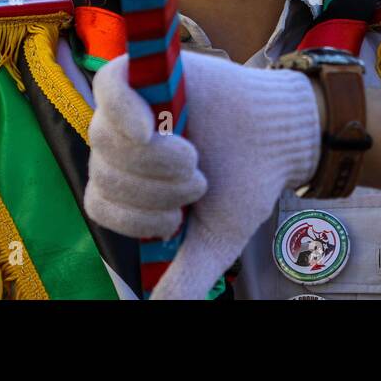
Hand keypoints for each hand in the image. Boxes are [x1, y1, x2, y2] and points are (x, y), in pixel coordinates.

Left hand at [84, 51, 321, 298]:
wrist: (281, 137)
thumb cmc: (244, 182)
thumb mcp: (214, 239)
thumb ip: (186, 274)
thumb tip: (156, 310)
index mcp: (128, 182)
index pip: (99, 202)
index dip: (134, 217)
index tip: (176, 218)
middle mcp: (121, 144)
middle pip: (105, 170)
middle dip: (154, 189)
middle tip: (198, 182)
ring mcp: (130, 105)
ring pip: (110, 139)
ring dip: (155, 159)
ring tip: (193, 157)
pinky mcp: (145, 70)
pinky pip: (110, 86)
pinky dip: (122, 109)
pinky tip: (147, 127)